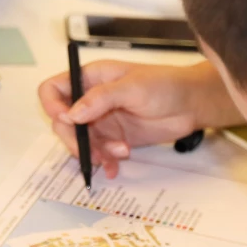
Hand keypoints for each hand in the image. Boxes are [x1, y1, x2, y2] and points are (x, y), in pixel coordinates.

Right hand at [38, 62, 214, 177]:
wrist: (194, 104)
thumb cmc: (166, 85)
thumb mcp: (132, 87)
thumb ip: (100, 99)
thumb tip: (71, 115)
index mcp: (89, 79)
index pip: (53, 90)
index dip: (52, 105)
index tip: (67, 121)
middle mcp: (89, 100)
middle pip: (62, 121)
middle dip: (74, 138)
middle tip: (91, 151)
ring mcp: (100, 120)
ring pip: (78, 141)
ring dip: (92, 152)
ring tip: (118, 153)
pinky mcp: (113, 138)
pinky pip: (97, 153)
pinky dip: (103, 162)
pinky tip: (114, 167)